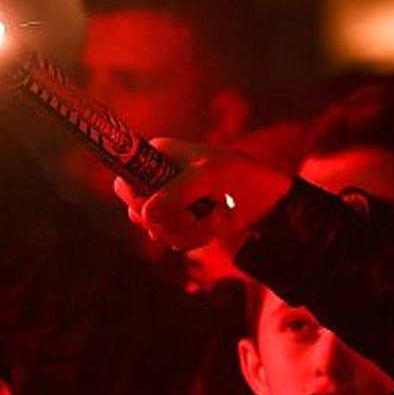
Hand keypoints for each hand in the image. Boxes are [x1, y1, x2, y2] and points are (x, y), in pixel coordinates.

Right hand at [114, 140, 291, 253]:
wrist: (268, 201)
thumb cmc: (240, 176)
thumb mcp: (209, 177)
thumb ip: (177, 193)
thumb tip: (146, 216)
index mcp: (158, 155)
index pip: (125, 180)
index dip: (136, 199)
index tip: (156, 210)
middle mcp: (157, 178)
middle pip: (136, 211)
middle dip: (168, 220)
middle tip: (195, 217)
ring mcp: (167, 202)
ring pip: (154, 229)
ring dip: (185, 231)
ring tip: (212, 219)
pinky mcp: (179, 222)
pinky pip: (171, 240)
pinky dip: (193, 239)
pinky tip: (213, 229)